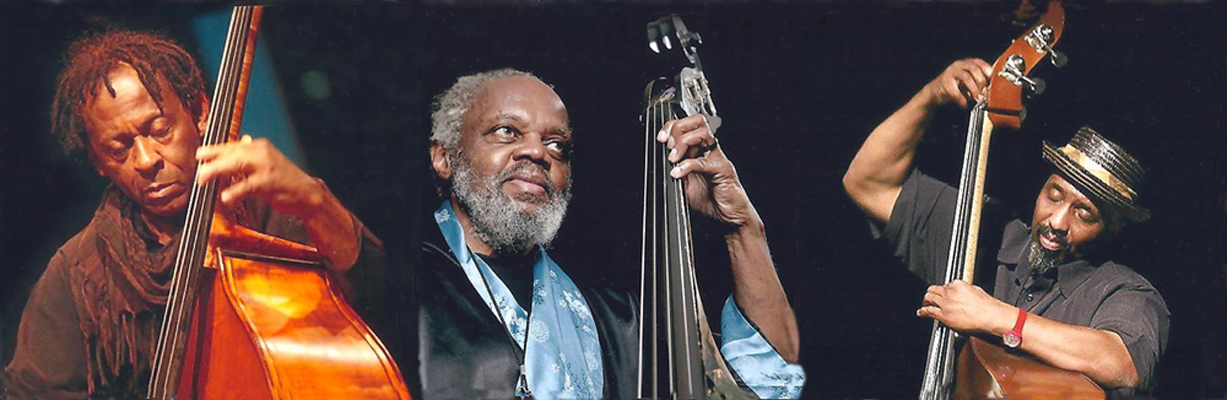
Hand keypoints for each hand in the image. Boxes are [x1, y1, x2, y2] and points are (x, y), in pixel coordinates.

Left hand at [195, 135, 325, 217]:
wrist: (307, 193)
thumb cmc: (284, 180)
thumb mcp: (265, 164)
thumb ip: (249, 158)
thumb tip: (234, 148)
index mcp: (259, 146)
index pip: (232, 146)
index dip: (214, 151)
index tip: (199, 155)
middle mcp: (262, 152)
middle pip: (231, 154)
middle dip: (212, 162)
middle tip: (199, 171)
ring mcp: (267, 166)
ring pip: (237, 165)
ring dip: (217, 172)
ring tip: (203, 180)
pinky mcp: (270, 182)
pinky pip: (248, 186)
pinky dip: (235, 191)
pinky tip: (226, 197)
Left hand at [655, 114, 758, 229]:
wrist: (731, 216)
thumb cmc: (712, 200)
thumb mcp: (685, 185)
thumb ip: (676, 172)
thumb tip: (661, 164)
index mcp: (700, 150)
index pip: (688, 126)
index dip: (672, 127)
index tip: (661, 138)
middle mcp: (709, 150)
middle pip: (696, 122)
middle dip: (678, 130)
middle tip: (667, 145)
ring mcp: (717, 157)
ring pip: (702, 134)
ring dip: (683, 143)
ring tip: (673, 159)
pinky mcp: (722, 169)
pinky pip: (703, 161)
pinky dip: (687, 166)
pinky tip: (678, 173)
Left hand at [917, 280, 1015, 334]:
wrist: (991, 316)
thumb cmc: (987, 306)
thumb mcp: (976, 290)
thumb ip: (965, 290)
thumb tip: (961, 293)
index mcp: (957, 284)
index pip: (944, 286)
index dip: (942, 291)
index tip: (942, 294)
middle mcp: (949, 292)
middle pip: (933, 290)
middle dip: (931, 294)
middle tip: (929, 298)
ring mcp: (945, 303)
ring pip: (929, 298)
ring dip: (925, 301)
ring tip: (924, 304)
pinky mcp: (944, 315)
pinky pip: (929, 311)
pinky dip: (923, 311)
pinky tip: (921, 312)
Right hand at [924, 58, 993, 108]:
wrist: (933, 93)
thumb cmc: (953, 87)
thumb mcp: (967, 83)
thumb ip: (977, 83)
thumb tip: (991, 90)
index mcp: (965, 64)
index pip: (978, 62)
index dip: (987, 69)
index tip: (992, 78)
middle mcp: (958, 66)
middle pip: (973, 68)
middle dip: (981, 81)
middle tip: (985, 92)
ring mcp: (950, 73)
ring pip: (966, 77)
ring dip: (974, 89)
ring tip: (977, 98)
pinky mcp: (944, 82)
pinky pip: (955, 90)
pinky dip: (961, 98)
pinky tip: (964, 104)